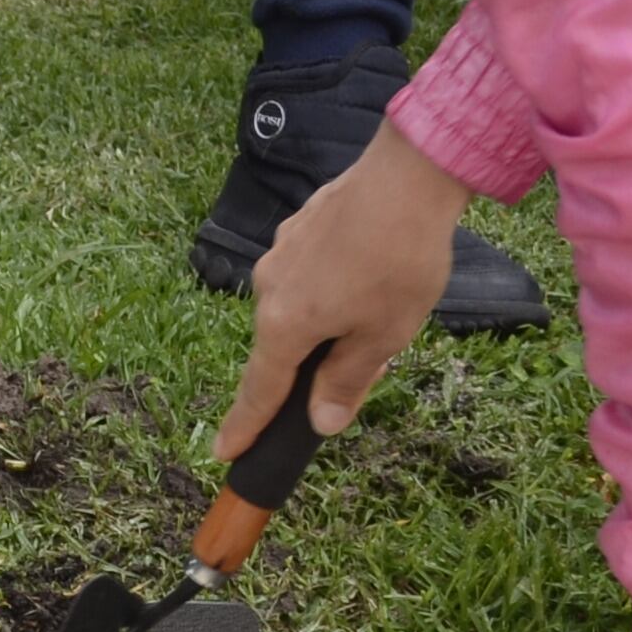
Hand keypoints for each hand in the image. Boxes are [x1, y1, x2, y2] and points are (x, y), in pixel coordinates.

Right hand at [216, 118, 467, 457]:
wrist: (406, 179)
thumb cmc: (398, 265)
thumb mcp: (383, 337)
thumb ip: (347, 380)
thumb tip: (321, 421)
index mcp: (285, 326)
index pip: (260, 390)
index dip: (245, 426)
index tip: (225, 452)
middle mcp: (268, 291)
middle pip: (280, 346)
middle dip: (308, 363)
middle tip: (361, 362)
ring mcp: (278, 255)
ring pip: (295, 305)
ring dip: (323, 319)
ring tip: (377, 307)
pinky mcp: (296, 229)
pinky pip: (305, 273)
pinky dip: (327, 285)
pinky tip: (366, 271)